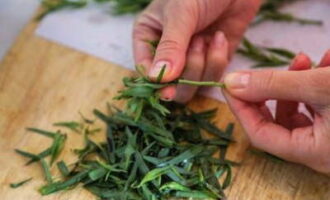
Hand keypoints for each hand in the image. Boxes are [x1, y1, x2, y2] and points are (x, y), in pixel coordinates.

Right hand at [133, 0, 260, 101]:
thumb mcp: (181, 14)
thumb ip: (170, 46)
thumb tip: (157, 77)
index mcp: (149, 37)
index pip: (145, 70)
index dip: (156, 83)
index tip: (168, 90)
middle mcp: (167, 52)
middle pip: (170, 85)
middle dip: (187, 70)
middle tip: (198, 43)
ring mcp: (190, 59)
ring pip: (191, 85)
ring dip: (203, 64)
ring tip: (208, 37)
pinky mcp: (212, 62)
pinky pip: (211, 78)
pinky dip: (218, 60)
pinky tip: (221, 37)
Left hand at [223, 50, 329, 173]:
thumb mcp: (319, 87)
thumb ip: (273, 84)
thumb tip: (230, 82)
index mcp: (311, 152)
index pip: (259, 133)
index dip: (241, 107)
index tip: (229, 84)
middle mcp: (318, 151)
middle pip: (275, 122)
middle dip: (269, 90)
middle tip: (264, 71)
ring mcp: (328, 140)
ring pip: (297, 110)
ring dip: (296, 82)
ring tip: (304, 59)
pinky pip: (315, 106)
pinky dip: (313, 86)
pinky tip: (324, 62)